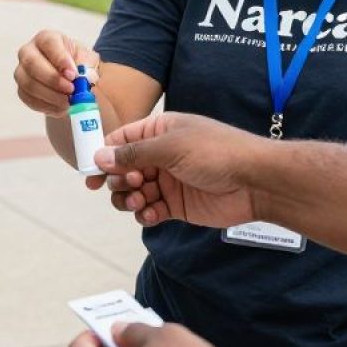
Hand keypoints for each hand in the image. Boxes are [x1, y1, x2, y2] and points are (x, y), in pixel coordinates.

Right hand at [14, 29, 98, 116]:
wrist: (71, 78)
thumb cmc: (77, 63)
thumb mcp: (87, 59)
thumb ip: (87, 65)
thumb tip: (84, 77)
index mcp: (46, 38)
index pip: (48, 43)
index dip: (60, 58)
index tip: (73, 74)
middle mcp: (29, 52)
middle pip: (32, 62)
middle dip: (53, 79)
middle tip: (71, 89)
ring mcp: (22, 71)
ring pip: (28, 83)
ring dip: (50, 95)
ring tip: (69, 101)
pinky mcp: (22, 90)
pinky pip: (29, 99)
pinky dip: (47, 106)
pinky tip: (61, 107)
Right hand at [96, 113, 265, 227]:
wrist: (256, 181)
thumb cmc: (216, 152)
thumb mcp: (171, 147)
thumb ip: (133, 154)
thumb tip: (100, 157)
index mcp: (158, 131)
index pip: (120, 141)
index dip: (102, 156)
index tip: (89, 174)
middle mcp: (160, 155)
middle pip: (123, 169)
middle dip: (118, 180)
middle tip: (131, 185)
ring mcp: (168, 181)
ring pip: (133, 192)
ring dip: (129, 198)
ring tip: (140, 201)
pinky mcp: (177, 205)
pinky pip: (150, 210)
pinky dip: (145, 214)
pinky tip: (151, 214)